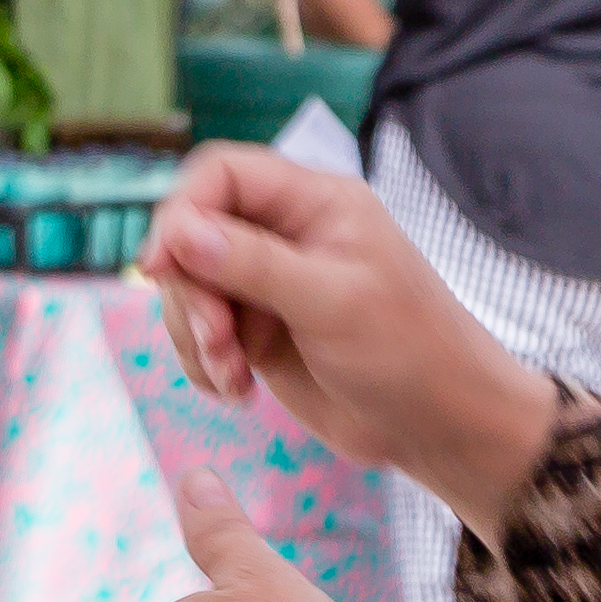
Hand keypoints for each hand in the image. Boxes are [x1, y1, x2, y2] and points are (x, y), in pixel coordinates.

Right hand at [138, 144, 537, 505]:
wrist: (440, 427)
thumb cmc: (408, 352)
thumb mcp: (332, 302)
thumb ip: (252, 263)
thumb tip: (178, 232)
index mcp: (314, 203)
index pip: (221, 175)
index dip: (181, 212)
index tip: (160, 267)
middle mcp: (284, 235)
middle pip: (193, 235)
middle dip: (192, 293)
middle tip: (217, 343)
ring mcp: (268, 286)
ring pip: (190, 289)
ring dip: (197, 337)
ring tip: (233, 378)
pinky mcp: (258, 334)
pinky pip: (200, 333)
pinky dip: (203, 363)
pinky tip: (235, 391)